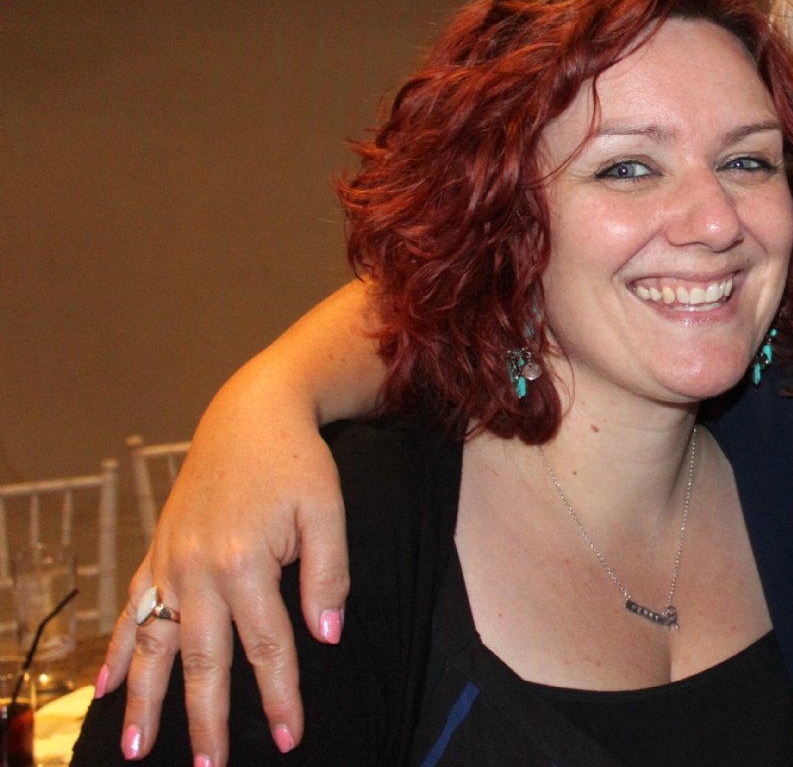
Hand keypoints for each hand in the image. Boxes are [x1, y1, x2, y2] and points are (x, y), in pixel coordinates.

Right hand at [100, 359, 349, 764]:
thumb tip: (326, 636)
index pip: (267, 645)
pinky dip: (119, 652)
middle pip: (203, 660)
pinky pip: (132, 611)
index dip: (278, 694)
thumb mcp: (328, 510)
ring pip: (155, 645)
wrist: (252, 414)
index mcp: (244, 561)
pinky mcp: (157, 553)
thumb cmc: (297, 461)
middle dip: (207, 720)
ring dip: (148, 701)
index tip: (288, 735)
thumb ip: (329, 574)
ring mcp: (169, 563)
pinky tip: (108, 690)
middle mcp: (197, 569)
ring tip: (139, 751)